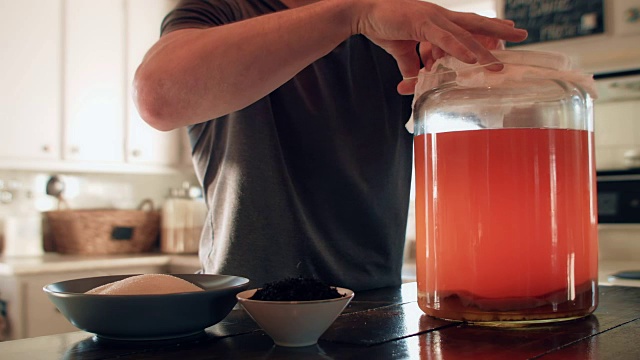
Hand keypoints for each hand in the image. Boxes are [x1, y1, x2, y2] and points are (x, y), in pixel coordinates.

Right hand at [351, 0, 527, 93]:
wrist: (362, 13)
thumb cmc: (382, 26)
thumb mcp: (401, 51)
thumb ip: (411, 67)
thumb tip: (413, 83)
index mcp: (436, 21)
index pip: (467, 24)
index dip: (487, 27)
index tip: (508, 31)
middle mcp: (439, 16)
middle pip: (475, 24)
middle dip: (499, 30)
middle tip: (521, 34)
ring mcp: (432, 18)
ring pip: (464, 35)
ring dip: (484, 48)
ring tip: (500, 60)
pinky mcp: (421, 23)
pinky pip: (445, 39)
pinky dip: (460, 49)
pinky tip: (473, 58)